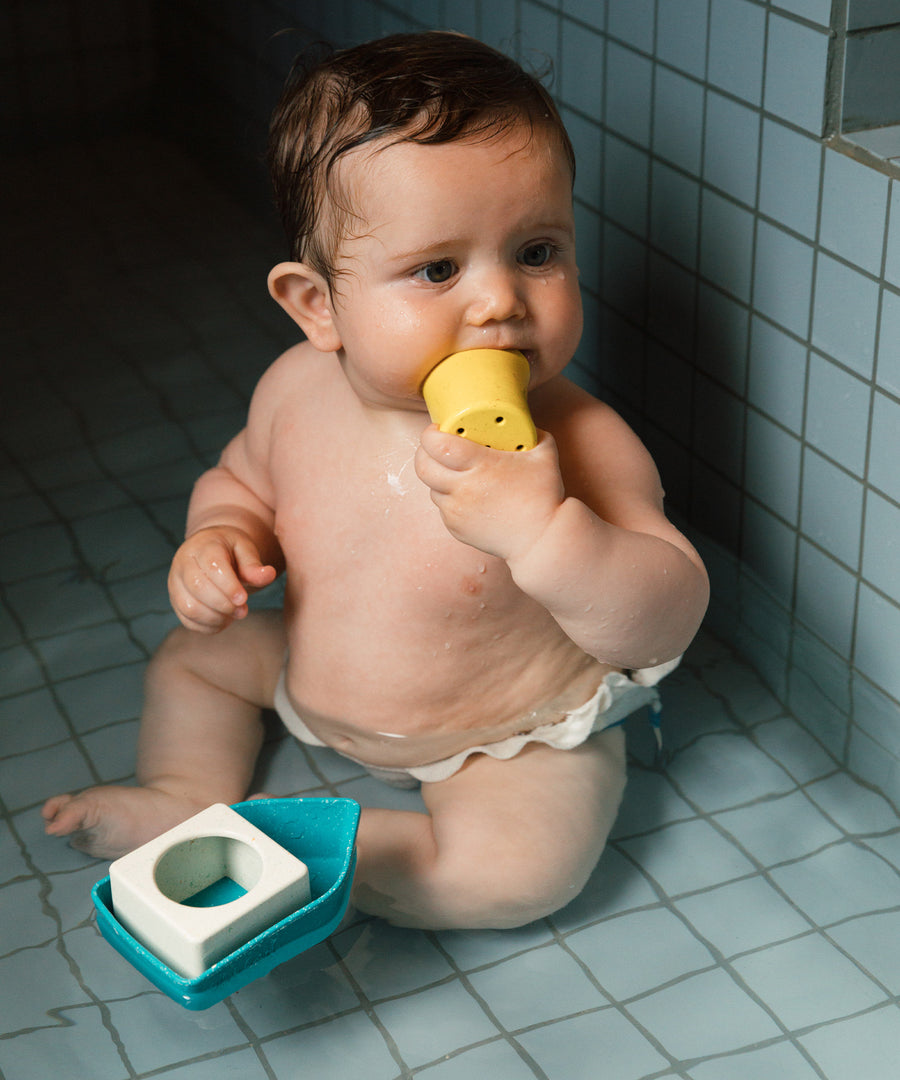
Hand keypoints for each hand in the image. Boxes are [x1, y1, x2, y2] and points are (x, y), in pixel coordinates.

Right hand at [167, 527, 277, 632]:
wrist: (211, 551)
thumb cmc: (230, 550)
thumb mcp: (245, 549)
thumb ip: (254, 564)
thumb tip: (268, 574)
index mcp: (202, 546)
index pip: (212, 566)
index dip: (228, 586)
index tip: (244, 599)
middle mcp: (183, 563)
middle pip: (197, 587)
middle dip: (223, 604)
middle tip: (243, 610)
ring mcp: (175, 584)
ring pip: (189, 607)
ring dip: (215, 617)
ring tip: (234, 615)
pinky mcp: (176, 601)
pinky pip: (187, 620)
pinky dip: (207, 626)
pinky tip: (224, 620)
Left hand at [414, 424, 564, 560]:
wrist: (542, 539)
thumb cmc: (544, 495)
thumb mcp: (544, 453)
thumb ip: (531, 431)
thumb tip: (519, 421)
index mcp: (480, 465)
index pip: (437, 444)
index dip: (431, 434)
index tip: (438, 428)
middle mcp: (463, 489)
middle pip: (423, 466)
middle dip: (424, 452)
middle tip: (436, 446)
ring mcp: (456, 511)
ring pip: (431, 487)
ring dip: (438, 476)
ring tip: (455, 471)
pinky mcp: (456, 528)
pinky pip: (442, 507)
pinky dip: (449, 497)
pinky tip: (467, 494)